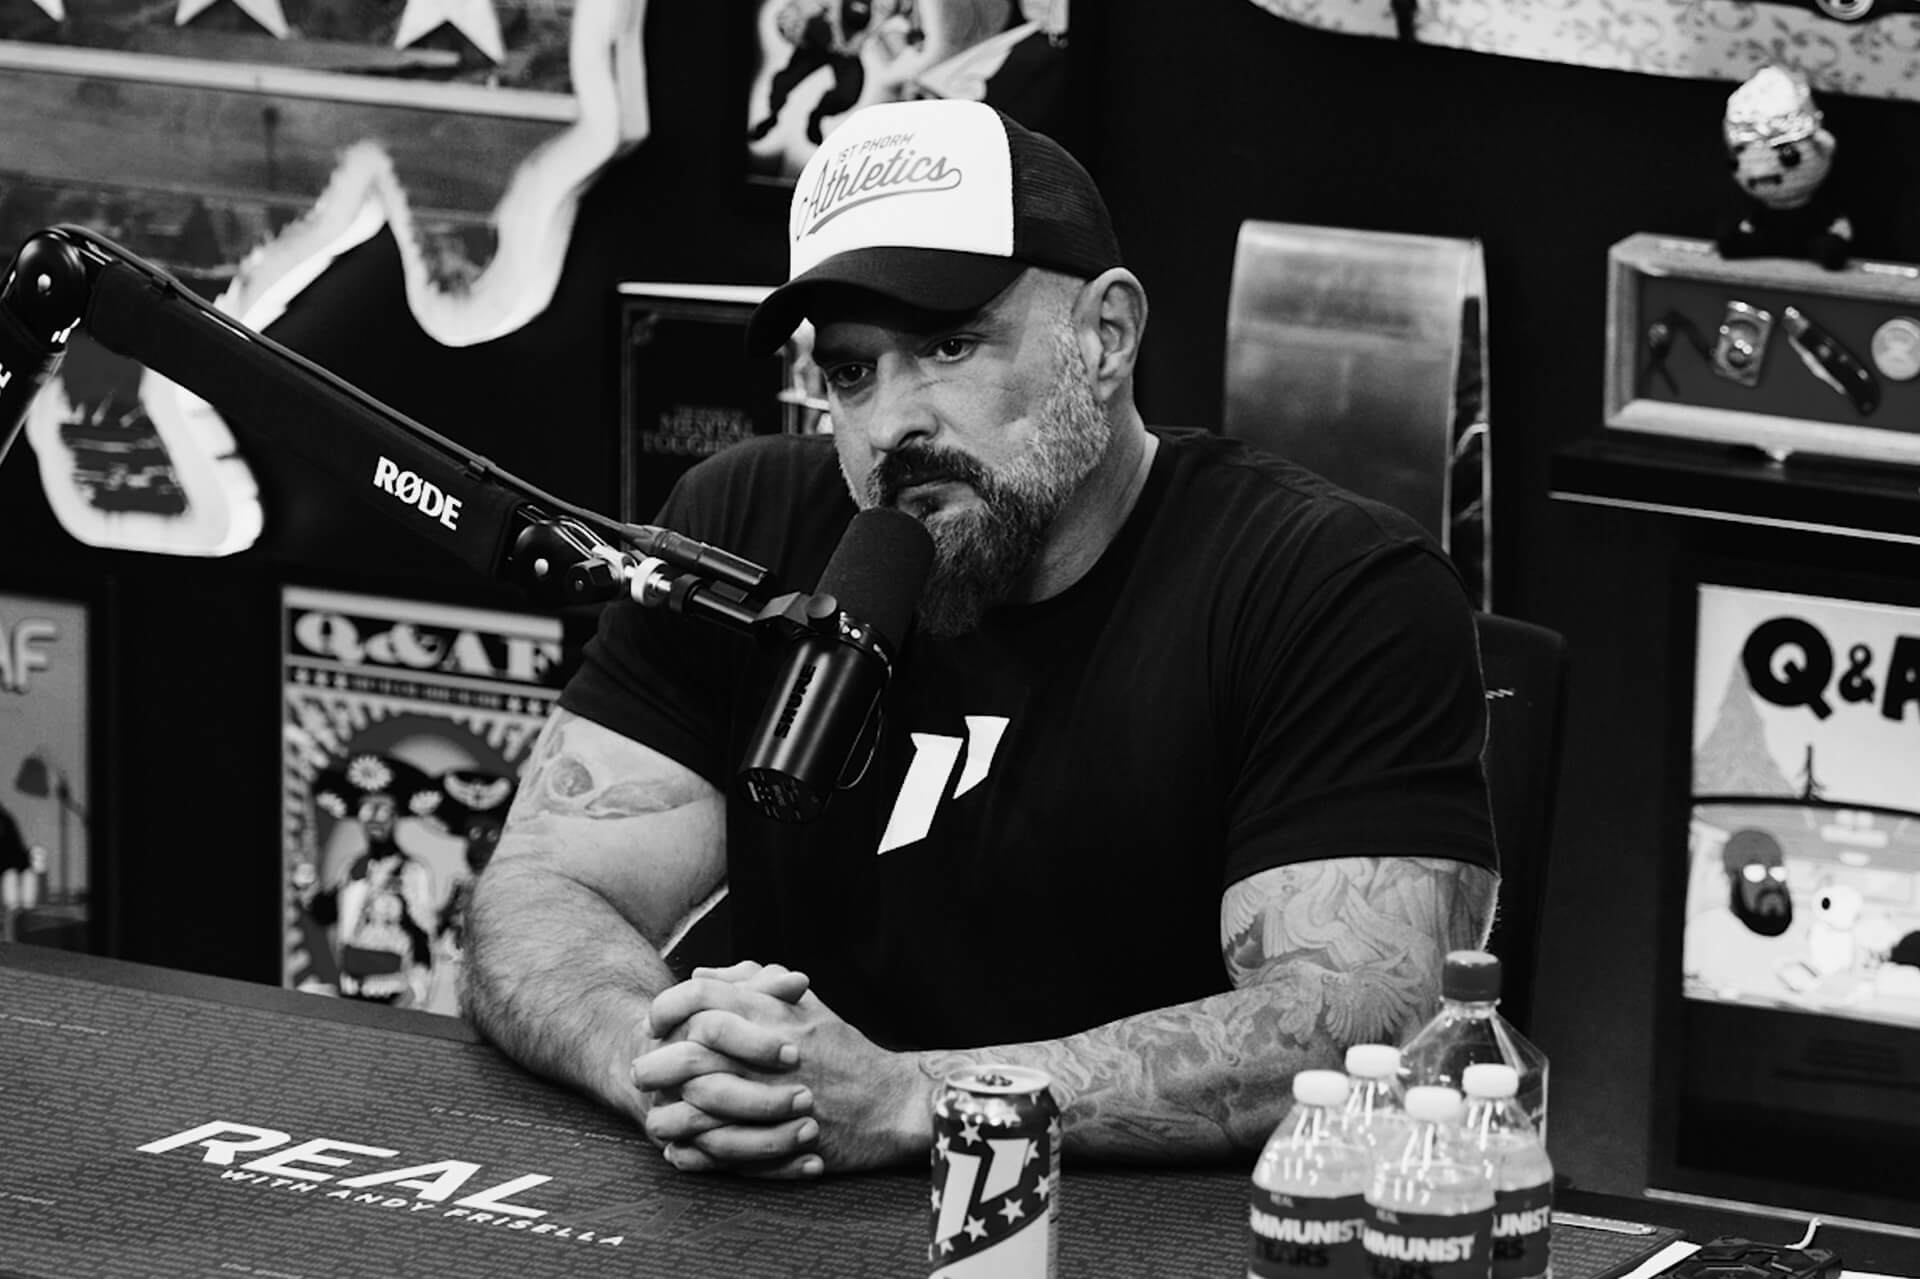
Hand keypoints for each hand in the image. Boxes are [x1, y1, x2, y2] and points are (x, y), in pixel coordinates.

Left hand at [634, 968, 932, 1177]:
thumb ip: (753, 983)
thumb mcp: (804, 1003)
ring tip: (654, 1117)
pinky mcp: (774, 1141)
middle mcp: (766, 1052)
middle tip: (642, 1073)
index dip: (669, 1008)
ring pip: (695, 1108)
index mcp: (772, 1012)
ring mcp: (770, 1099)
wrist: (888, 1102)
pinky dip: (692, 1152)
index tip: (657, 1024)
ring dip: (668, 1114)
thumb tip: (701, 975)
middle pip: (688, 1053)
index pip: (700, 998)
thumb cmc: (844, 1050)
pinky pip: (717, 1150)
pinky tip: (679, 1150)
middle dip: (656, 1064)